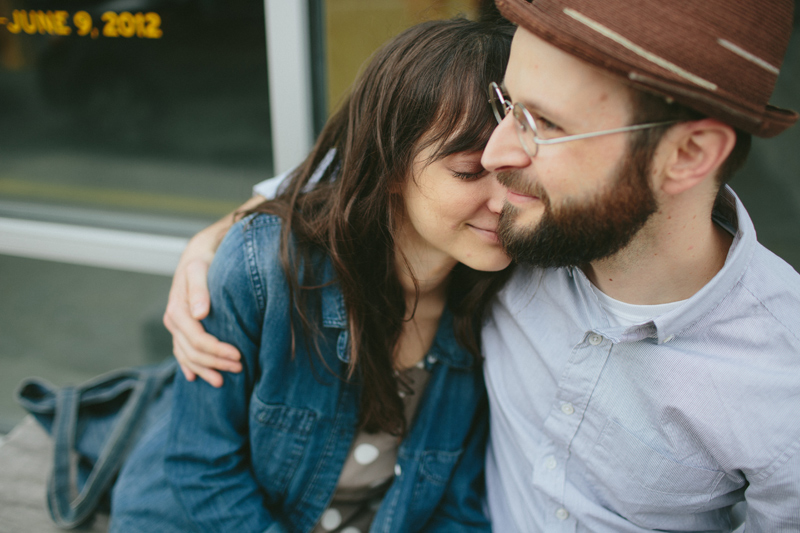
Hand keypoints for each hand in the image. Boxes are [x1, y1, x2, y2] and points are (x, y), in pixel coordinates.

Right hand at [164, 196, 263, 385]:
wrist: (199, 255)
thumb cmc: (204, 261)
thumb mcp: (200, 270)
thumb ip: (200, 290)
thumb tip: (200, 314)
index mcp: (178, 310)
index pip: (197, 339)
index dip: (216, 351)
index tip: (239, 355)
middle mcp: (174, 321)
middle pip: (193, 352)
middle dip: (215, 363)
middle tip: (240, 368)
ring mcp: (176, 327)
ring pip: (186, 356)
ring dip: (204, 369)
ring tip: (223, 381)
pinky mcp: (181, 329)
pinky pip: (182, 353)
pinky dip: (190, 366)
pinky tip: (196, 377)